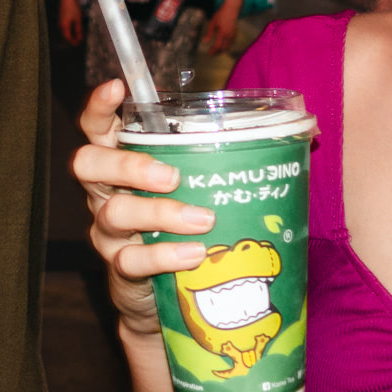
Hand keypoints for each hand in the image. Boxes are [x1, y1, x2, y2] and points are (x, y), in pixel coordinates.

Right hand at [59, 0, 83, 44]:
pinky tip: (73, 28)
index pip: (68, 38)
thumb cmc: (72, 7)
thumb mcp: (78, 19)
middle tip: (78, 41)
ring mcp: (59, 21)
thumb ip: (78, 30)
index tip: (79, 44)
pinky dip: (69, 30)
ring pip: (65, 31)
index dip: (73, 42)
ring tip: (77, 35)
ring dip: (70, 34)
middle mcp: (60, 25)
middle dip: (72, 39)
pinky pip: (64, 27)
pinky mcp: (61, 18)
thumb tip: (79, 38)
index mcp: (64, 26)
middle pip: (65, 35)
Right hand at [69, 79, 216, 336]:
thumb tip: (303, 132)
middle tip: (170, 176)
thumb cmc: (190, 228)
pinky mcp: (120, 271)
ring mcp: (108, 233)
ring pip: (113, 213)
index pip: (96, 127)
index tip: (116, 89)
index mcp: (124, 162)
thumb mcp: (202, 189)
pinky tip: (192, 255)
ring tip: (201, 220)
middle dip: (127, 166)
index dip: (99, 107)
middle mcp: (106, 193)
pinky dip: (163, 255)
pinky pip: (130, 260)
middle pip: (88, 165)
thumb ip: (228, 162)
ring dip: (160, 214)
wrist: (169, 301)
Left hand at [203, 2, 241, 55]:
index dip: (213, 51)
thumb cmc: (221, 14)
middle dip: (217, 52)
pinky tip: (223, 44)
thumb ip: (209, 33)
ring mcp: (233, 34)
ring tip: (216, 50)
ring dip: (222, 49)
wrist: (231, 9)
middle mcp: (229, 35)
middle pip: (223, 48)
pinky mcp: (235, 33)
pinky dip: (227, 46)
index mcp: (222, 33)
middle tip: (212, 53)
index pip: (218, 46)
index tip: (209, 53)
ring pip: (228, 46)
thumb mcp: (212, 23)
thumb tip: (204, 41)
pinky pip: (231, 43)